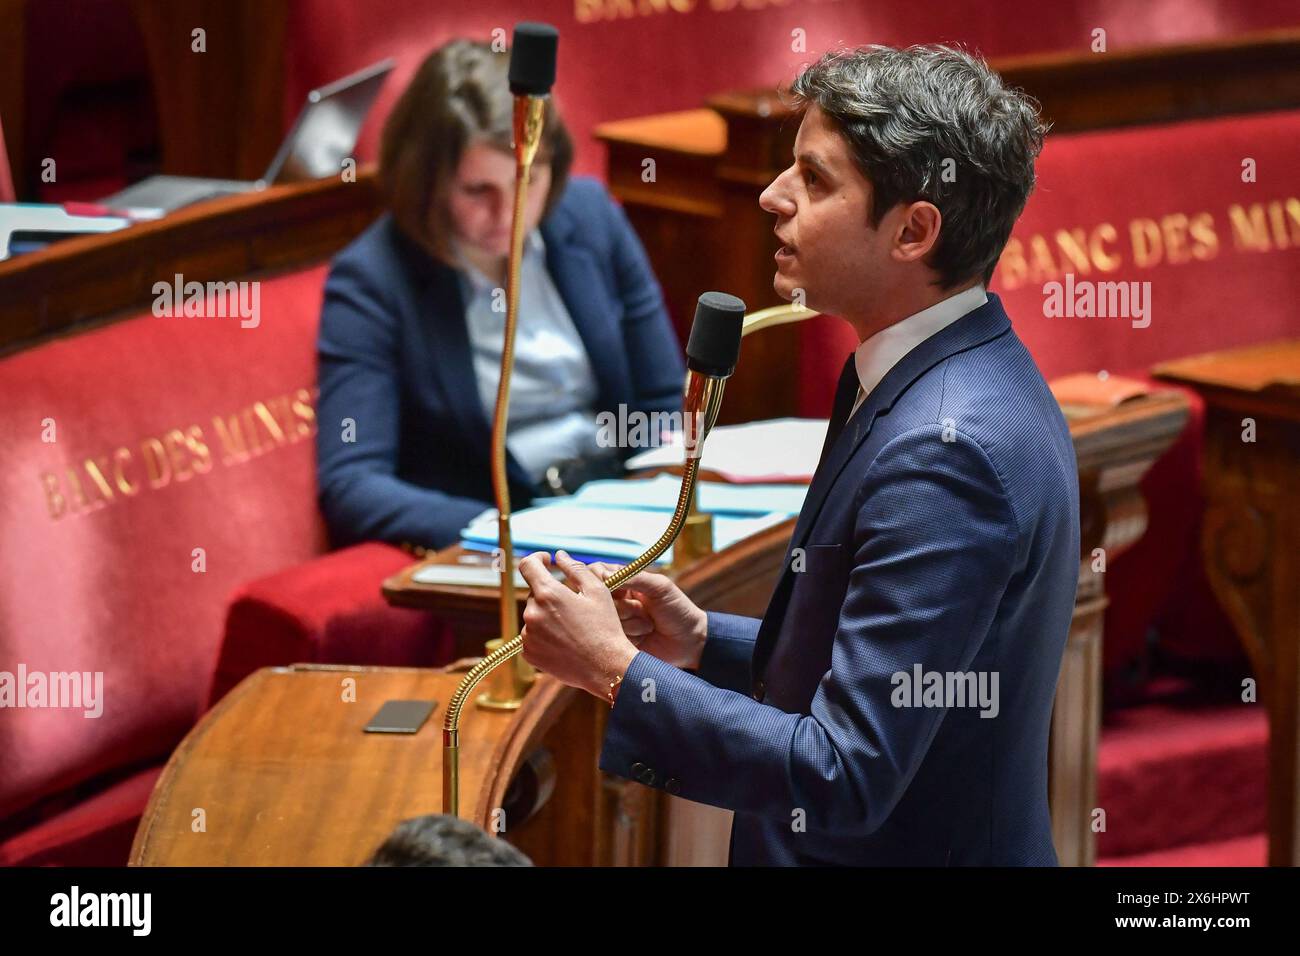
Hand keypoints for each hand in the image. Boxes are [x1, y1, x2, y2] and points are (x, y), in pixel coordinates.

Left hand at [517, 551, 638, 699]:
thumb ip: (575, 568)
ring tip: (572, 628)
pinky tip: (565, 642)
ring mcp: (528, 635)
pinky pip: (532, 636)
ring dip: (547, 615)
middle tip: (574, 606)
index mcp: (548, 594)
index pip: (528, 565)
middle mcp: (532, 613)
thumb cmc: (605, 627)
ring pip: (534, 615)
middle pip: (534, 594)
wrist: (606, 667)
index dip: (537, 559)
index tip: (547, 562)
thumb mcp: (597, 591)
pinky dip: (544, 635)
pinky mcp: (529, 653)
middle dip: (550, 594)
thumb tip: (559, 555)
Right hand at [587, 562, 707, 670]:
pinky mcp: (617, 640)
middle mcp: (616, 599)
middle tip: (643, 610)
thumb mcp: (659, 587)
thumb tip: (603, 574)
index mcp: (624, 581)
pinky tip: (644, 637)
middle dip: (623, 607)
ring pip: (604, 619)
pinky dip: (630, 636)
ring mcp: (616, 621)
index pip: (596, 573)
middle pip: (597, 599)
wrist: (690, 642)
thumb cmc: (678, 609)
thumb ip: (633, 577)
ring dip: (630, 623)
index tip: (612, 589)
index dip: (600, 581)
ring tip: (648, 625)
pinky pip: (610, 637)